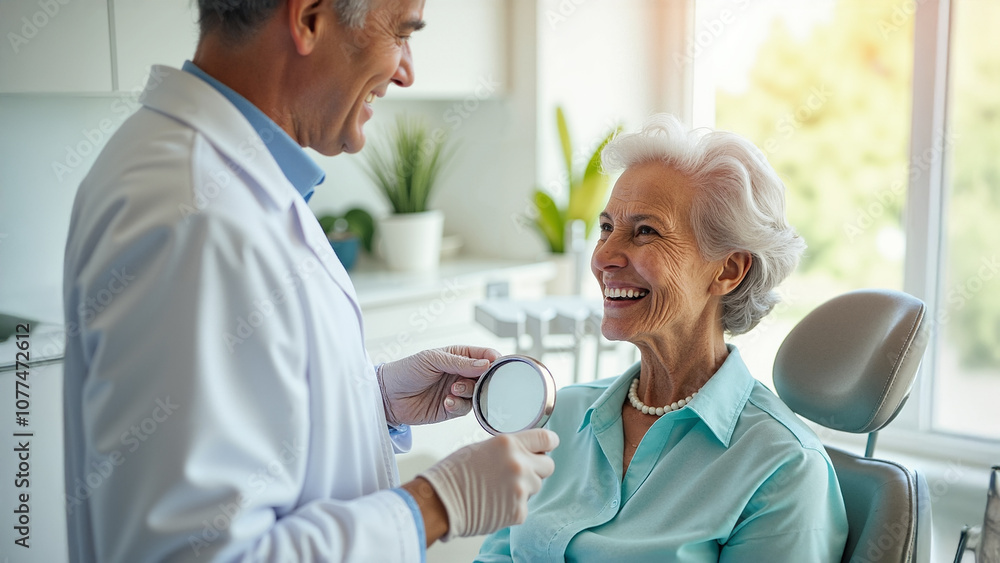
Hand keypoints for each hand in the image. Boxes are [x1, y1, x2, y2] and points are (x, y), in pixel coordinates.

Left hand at [378, 345, 500, 426]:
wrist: (387, 396)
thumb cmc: (406, 370)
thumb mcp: (432, 359)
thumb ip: (459, 362)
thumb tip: (486, 364)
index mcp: (459, 356)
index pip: (484, 355)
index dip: (494, 359)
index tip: (497, 364)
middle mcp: (461, 373)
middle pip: (486, 376)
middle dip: (484, 379)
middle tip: (476, 380)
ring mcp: (458, 391)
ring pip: (478, 393)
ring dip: (469, 392)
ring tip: (453, 390)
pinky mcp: (452, 408)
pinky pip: (465, 408)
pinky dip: (458, 405)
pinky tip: (447, 401)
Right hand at [417, 429, 559, 539]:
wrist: (439, 502)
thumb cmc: (454, 473)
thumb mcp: (482, 448)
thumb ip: (508, 449)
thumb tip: (526, 452)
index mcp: (509, 444)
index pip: (546, 438)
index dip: (549, 443)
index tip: (547, 446)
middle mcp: (519, 464)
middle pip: (548, 465)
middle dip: (537, 468)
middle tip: (518, 472)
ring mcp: (520, 489)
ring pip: (536, 486)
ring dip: (523, 487)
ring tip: (499, 489)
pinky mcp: (518, 512)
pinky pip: (524, 507)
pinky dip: (512, 507)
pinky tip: (494, 503)